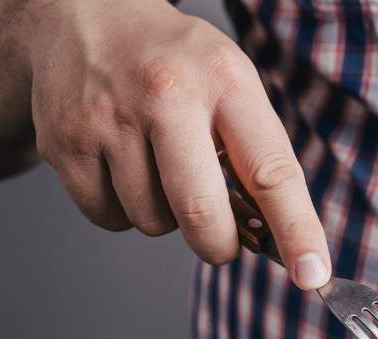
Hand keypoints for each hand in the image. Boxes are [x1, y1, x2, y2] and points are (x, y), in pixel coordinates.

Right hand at [23, 0, 329, 288]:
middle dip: (219, 244)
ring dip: (166, 217)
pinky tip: (125, 167)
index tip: (313, 274)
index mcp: (225, 81)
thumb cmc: (177, 63)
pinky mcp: (64, 143)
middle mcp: (164, 96)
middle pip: (201, 213)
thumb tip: (279, 240)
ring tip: (161, 168)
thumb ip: (259, 154)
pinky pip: (109, 218)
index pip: (272, 172)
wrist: (85, 16)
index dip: (296, 230)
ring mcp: (107, 119)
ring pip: (153, 223)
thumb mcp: (234, 85)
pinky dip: (123, 210)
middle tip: (222, 238)